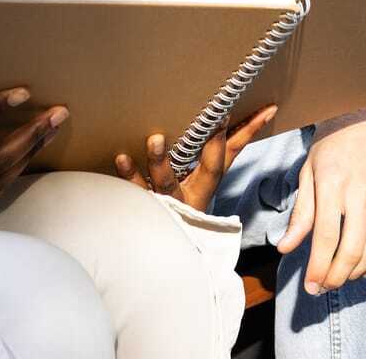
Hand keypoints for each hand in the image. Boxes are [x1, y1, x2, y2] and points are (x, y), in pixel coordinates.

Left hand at [113, 105, 277, 211]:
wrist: (158, 255)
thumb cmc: (180, 203)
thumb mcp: (201, 180)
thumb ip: (218, 150)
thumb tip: (245, 112)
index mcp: (206, 185)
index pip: (229, 157)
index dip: (241, 135)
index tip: (233, 111)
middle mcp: (190, 194)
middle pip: (205, 172)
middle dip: (213, 147)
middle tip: (218, 118)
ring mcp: (166, 201)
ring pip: (166, 182)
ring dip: (161, 160)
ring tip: (155, 138)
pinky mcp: (143, 206)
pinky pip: (134, 190)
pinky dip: (128, 174)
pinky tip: (121, 157)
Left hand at [277, 102, 365, 295]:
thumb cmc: (332, 141)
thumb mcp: (309, 171)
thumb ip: (301, 213)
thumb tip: (285, 248)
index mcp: (333, 183)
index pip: (325, 237)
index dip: (318, 268)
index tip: (310, 287)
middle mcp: (363, 191)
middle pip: (352, 250)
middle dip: (336, 277)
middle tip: (323, 287)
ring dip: (358, 273)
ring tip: (342, 277)